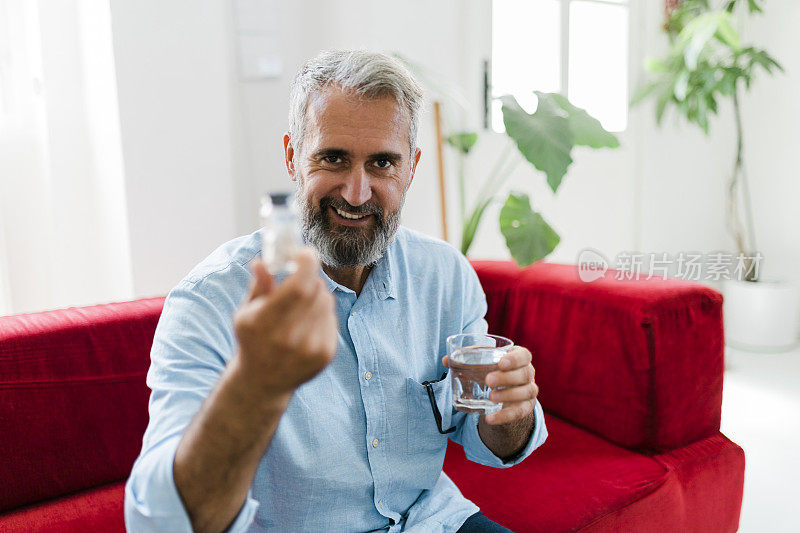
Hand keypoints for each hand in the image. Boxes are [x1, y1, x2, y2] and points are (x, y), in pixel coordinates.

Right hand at [233, 246, 337, 394]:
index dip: (307, 265)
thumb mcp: (246, 312)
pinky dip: (322, 311)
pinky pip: (331, 317)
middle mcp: (290, 338)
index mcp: (265, 324)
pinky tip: (307, 320)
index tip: (306, 252)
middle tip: (301, 275)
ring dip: (317, 293)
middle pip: (315, 291)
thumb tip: (263, 261)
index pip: (298, 288)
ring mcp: (310, 349)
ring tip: (301, 302)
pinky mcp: (325, 354)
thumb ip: (258, 285)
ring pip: (326, 301)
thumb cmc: (252, 339)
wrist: (263, 381)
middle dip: (310, 276)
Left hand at [442, 346, 537, 424]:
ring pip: (526, 392)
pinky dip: (504, 416)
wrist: (503, 393)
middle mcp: (528, 373)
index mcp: (518, 358)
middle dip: (507, 377)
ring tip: (490, 397)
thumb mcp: (482, 363)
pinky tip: (490, 418)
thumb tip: (446, 360)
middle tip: (488, 381)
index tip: (501, 363)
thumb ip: (466, 359)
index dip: (515, 359)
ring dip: (508, 395)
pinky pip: (519, 412)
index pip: (524, 355)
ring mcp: (529, 390)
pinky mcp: (526, 407)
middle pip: (525, 374)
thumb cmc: (492, 370)